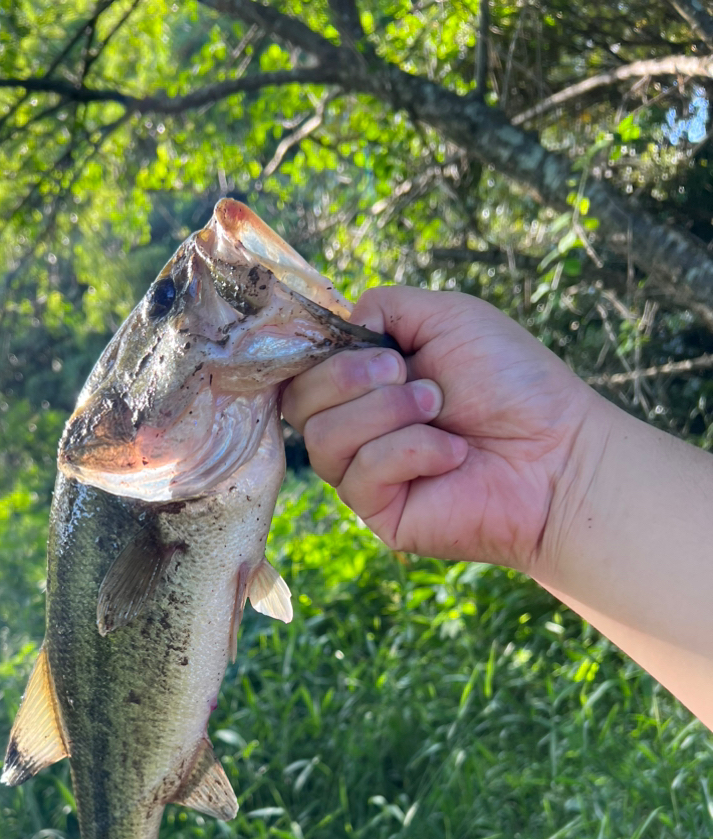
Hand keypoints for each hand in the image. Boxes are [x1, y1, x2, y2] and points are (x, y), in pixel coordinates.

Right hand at [281, 286, 597, 576]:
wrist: (558, 451)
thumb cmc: (512, 383)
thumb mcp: (448, 317)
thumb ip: (384, 307)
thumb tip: (341, 326)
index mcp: (364, 382)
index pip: (301, 369)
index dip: (321, 355)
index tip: (373, 348)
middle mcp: (356, 428)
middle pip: (299, 403)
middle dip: (351, 378)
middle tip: (412, 376)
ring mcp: (364, 474)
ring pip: (323, 438)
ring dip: (386, 412)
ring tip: (440, 409)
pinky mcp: (379, 512)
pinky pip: (360, 474)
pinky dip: (411, 451)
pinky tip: (454, 454)